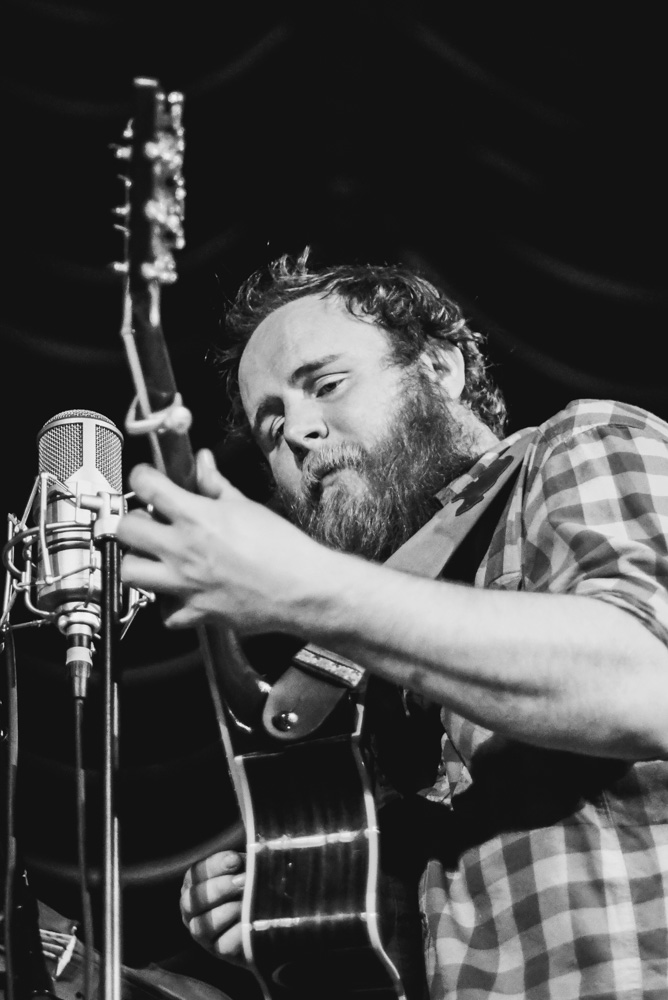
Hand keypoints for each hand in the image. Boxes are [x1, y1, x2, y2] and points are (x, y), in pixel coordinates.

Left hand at [117, 449, 328, 632]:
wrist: (302, 587)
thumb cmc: (282, 549)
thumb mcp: (246, 507)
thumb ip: (216, 485)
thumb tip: (204, 463)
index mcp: (197, 518)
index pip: (146, 485)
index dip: (141, 476)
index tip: (145, 479)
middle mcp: (184, 550)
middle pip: (127, 530)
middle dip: (133, 521)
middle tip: (147, 520)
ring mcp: (185, 584)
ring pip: (130, 572)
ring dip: (136, 561)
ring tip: (153, 556)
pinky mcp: (195, 612)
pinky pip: (164, 613)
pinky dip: (166, 604)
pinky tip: (177, 592)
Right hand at [180, 851, 246, 964]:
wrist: (268, 919)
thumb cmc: (251, 885)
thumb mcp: (245, 869)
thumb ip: (242, 863)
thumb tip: (247, 857)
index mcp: (194, 884)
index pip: (195, 874)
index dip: (214, 866)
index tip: (235, 860)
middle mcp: (192, 910)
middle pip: (193, 900)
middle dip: (219, 889)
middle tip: (243, 881)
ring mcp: (203, 933)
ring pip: (202, 926)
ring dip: (226, 911)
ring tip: (247, 902)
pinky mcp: (220, 951)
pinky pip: (223, 944)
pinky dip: (237, 931)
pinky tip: (250, 921)